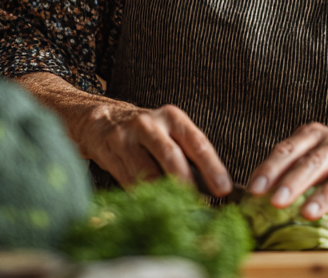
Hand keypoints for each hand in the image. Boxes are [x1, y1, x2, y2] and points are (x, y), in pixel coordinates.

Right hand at [82, 102, 233, 193]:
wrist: (103, 121)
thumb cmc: (148, 133)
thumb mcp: (170, 132)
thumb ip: (189, 155)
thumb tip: (214, 188)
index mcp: (172, 117)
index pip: (197, 142)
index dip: (212, 167)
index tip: (223, 189)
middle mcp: (149, 124)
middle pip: (171, 157)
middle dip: (187, 184)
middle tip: (198, 204)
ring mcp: (126, 137)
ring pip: (148, 173)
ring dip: (163, 195)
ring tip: (176, 210)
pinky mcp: (109, 152)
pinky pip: (128, 181)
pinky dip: (143, 196)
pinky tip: (153, 205)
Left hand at [246, 122, 327, 219]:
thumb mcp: (325, 173)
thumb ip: (302, 181)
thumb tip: (266, 206)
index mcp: (314, 136)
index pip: (284, 149)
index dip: (266, 167)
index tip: (250, 188)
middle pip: (297, 153)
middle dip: (274, 173)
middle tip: (257, 193)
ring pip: (318, 162)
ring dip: (296, 183)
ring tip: (279, 203)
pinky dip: (325, 196)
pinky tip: (311, 211)